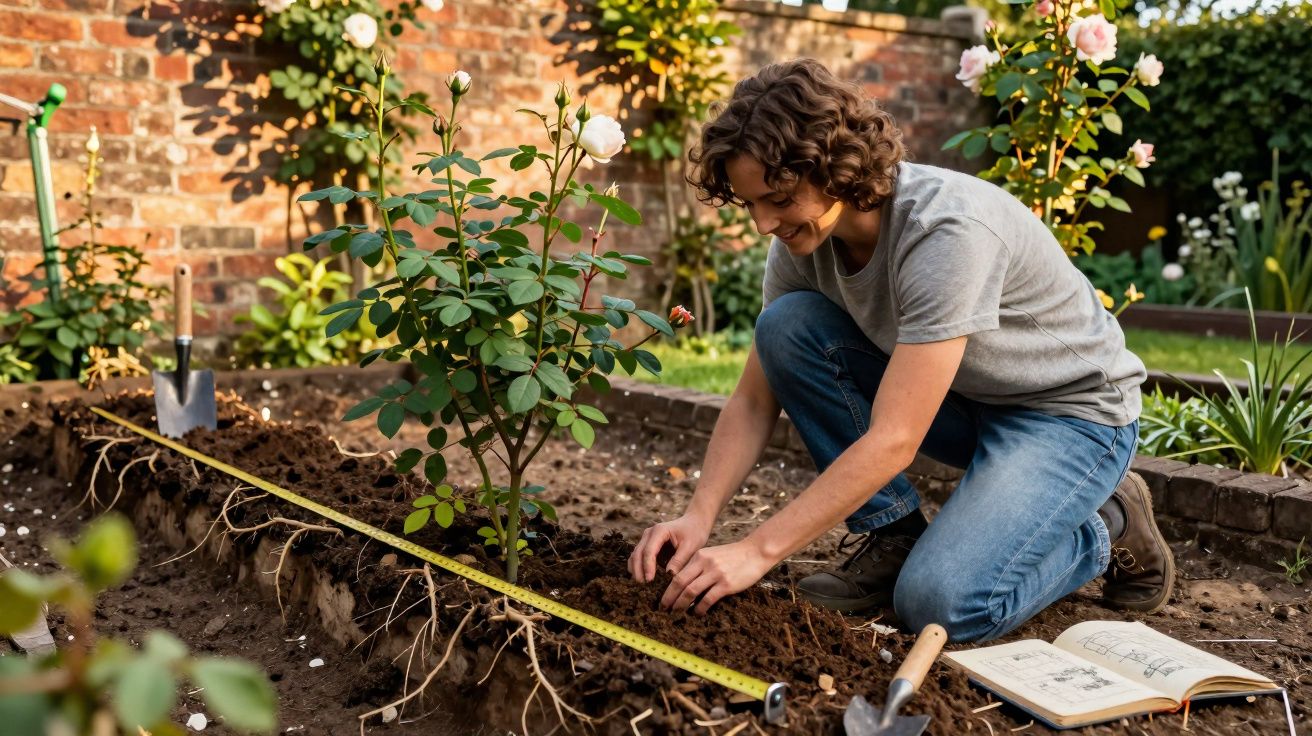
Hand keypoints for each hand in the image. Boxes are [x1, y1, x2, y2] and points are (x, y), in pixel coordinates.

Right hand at [628, 514, 711, 582]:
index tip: (649, 580)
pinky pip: (638, 557)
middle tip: (642, 586)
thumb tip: (669, 575)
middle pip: (638, 553)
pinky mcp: (647, 544)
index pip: (649, 551)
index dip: (647, 567)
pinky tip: (643, 578)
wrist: (694, 523)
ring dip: (636, 570)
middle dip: (638, 570)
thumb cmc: (694, 534)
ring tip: (641, 585)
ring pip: (635, 555)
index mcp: (659, 531)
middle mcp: (649, 533)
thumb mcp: (691, 546)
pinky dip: (638, 567)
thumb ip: (679, 560)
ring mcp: (646, 538)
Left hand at [658, 540, 774, 614]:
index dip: (667, 588)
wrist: (756, 552)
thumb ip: (699, 566)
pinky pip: (708, 599)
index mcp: (699, 556)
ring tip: (676, 612)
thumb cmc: (734, 556)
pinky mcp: (726, 584)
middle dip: (669, 598)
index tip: (662, 598)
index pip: (677, 573)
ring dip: (681, 604)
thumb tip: (685, 585)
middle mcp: (704, 563)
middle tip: (663, 609)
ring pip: (691, 591)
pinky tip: (698, 613)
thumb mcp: (713, 555)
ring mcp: (715, 573)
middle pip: (679, 582)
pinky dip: (700, 608)